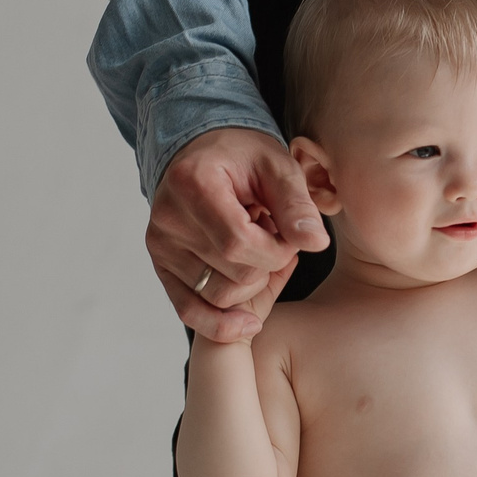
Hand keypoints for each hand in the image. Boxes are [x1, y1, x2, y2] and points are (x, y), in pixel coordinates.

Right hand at [147, 126, 329, 342]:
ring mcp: (161, 245)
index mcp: (193, 184)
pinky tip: (250, 322)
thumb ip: (296, 204)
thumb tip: (316, 243)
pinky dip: (221, 323)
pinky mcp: (161, 265)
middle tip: (274, 236)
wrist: (203, 153)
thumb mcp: (278, 166)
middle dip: (268, 265)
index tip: (289, 235)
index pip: (238, 243)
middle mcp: (168, 218)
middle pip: (232, 273)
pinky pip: (188, 310)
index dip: (276, 251)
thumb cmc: (243, 157)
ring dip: (251, 284)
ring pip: (218, 295)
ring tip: (255, 248)